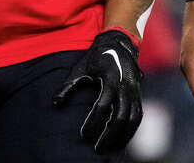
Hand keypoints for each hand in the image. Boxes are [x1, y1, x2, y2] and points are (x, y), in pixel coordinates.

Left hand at [52, 30, 142, 153]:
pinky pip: (138, 115)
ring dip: (122, 136)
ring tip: (111, 149)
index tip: (83, 135)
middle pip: (120, 117)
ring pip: (133, 119)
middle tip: (97, 149)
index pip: (103, 107)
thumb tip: (55, 103)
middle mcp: (125, 86)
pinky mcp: (138, 94)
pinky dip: (131, 130)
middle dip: (109, 135)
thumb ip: (68, 86)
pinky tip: (121, 141)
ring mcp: (134, 90)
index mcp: (110, 79)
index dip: (93, 123)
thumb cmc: (96, 57)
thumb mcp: (81, 69)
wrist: (119, 43)